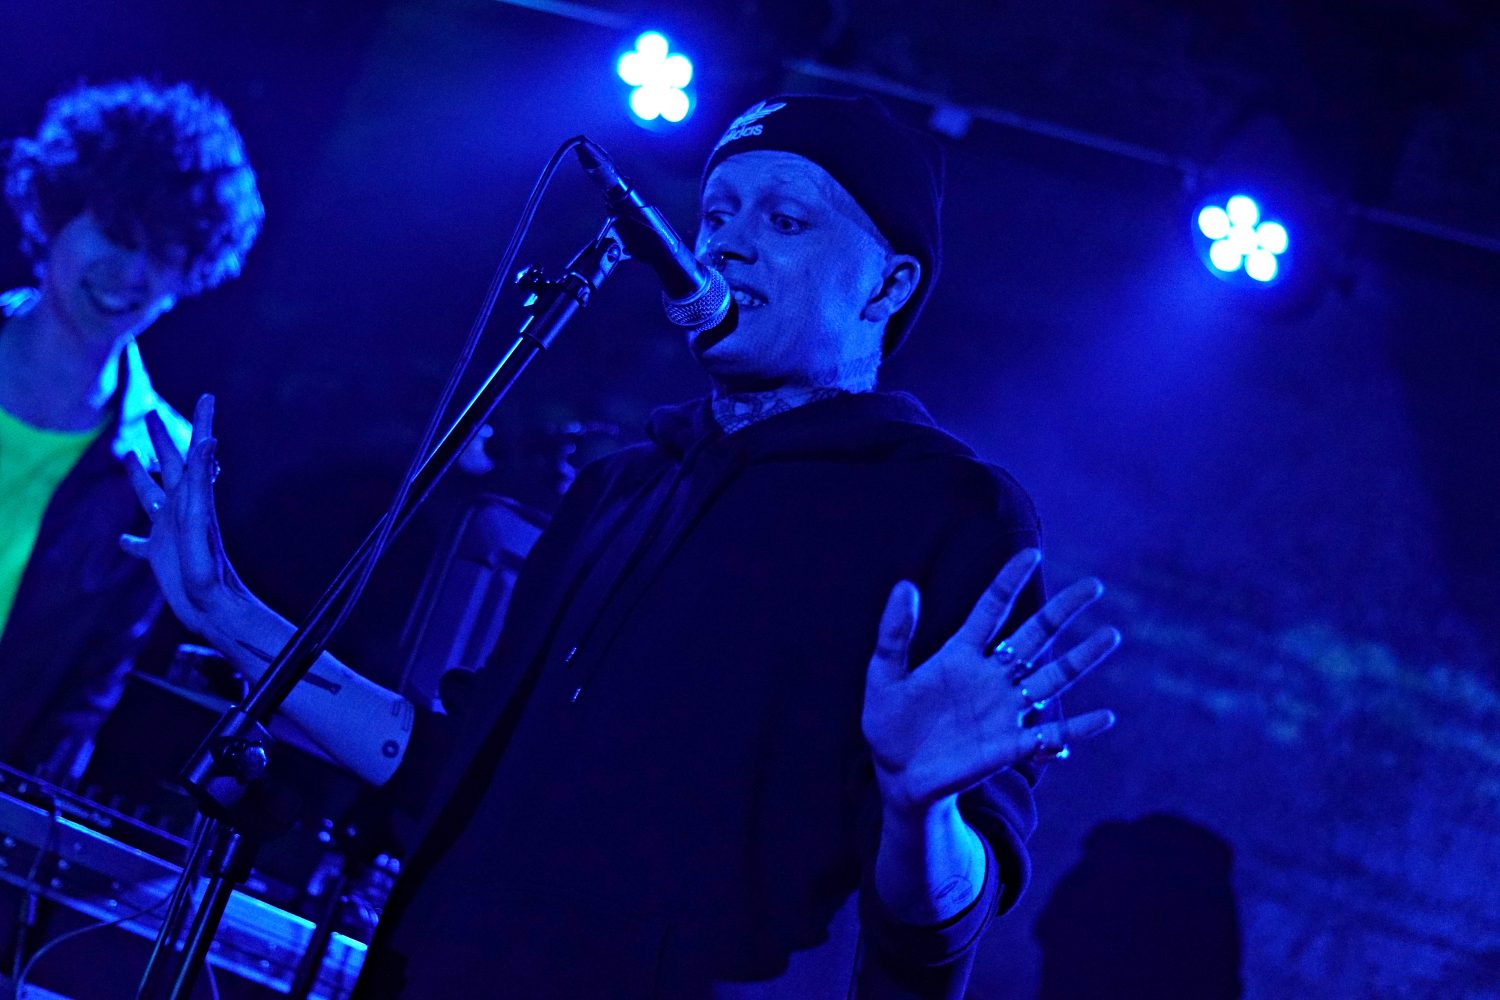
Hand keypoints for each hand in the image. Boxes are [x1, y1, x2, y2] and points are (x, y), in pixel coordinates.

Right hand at [120, 393, 245, 634]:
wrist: (213, 608)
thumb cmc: (208, 569)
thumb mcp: (201, 521)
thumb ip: (201, 483)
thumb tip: (208, 440)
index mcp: (194, 496)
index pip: (197, 450)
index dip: (202, 422)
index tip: (208, 396)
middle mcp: (181, 509)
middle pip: (169, 465)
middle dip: (161, 439)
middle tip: (152, 413)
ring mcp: (169, 531)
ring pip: (150, 496)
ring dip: (139, 477)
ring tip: (129, 457)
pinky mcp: (159, 555)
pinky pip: (141, 544)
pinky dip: (130, 540)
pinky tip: (121, 540)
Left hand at [862, 549, 1120, 815]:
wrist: (900, 777)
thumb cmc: (890, 725)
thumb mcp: (883, 676)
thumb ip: (893, 634)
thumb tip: (905, 585)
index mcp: (960, 655)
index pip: (991, 609)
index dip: (1009, 580)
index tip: (1030, 552)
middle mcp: (991, 677)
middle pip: (1034, 636)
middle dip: (1063, 611)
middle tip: (1093, 585)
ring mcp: (1004, 710)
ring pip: (1052, 678)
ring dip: (1081, 659)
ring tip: (1111, 635)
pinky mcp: (1009, 745)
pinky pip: (1050, 735)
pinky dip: (1078, 727)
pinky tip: (1105, 717)